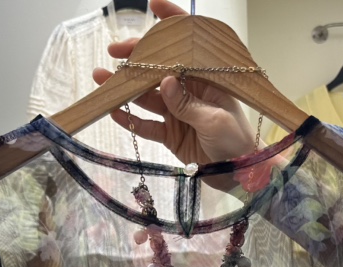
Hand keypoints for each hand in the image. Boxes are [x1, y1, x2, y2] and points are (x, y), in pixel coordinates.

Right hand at [92, 0, 258, 165]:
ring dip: (126, 89)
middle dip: (136, 59)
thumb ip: (187, 103)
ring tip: (102, 81)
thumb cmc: (237, 142)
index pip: (187, 45)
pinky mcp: (170, 134)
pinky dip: (130, 120)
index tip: (152, 5)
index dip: (170, 23)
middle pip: (159, 69)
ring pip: (147, 96)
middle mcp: (189, 90)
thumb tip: (163, 82)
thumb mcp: (214, 120)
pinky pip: (147, 125)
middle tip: (113, 53)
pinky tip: (114, 112)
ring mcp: (177, 112)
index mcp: (206, 78)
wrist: (240, 175)